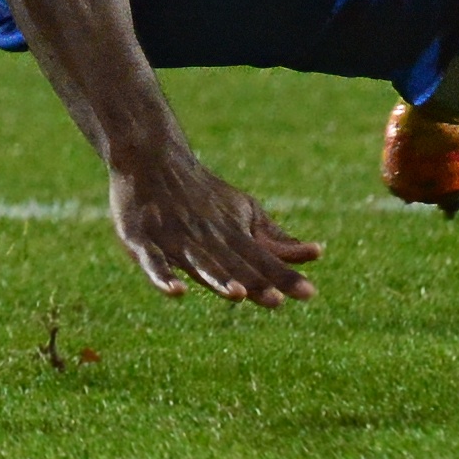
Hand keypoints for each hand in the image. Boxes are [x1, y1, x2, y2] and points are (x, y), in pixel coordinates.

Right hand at [105, 143, 317, 307]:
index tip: (309, 293)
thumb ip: (276, 238)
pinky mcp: (141, 238)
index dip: (283, 277)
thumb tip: (318, 253)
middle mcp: (207, 238)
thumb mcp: (245, 211)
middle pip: (234, 265)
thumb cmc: (205, 193)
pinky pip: (152, 262)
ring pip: (199, 263)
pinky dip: (164, 277)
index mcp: (231, 235)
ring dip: (218, 279)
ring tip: (237, 294)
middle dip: (255, 282)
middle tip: (278, 301)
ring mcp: (174, 239)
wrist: (154, 157)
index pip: (262, 260)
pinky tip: (177, 292)